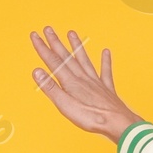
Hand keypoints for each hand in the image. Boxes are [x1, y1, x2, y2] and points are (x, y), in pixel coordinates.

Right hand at [29, 26, 142, 140]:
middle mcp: (83, 78)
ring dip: (77, 46)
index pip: (53, 62)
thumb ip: (51, 89)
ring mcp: (96, 82)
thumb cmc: (92, 117)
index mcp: (71, 82)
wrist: (118, 123)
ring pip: (84, 59)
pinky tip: (106, 52)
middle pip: (67, 57)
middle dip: (56, 42)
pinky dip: (106, 61)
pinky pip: (106, 72)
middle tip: (49, 29)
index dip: (43, 48)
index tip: (35, 35)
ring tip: (72, 33)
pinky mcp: (107, 89)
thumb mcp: (66, 106)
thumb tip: (37, 72)